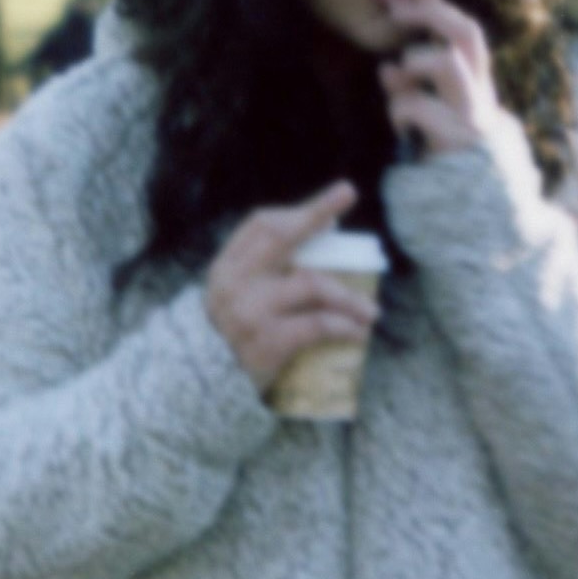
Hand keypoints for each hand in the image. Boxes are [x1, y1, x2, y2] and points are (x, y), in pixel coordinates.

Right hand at [202, 183, 380, 396]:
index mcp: (227, 267)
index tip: (331, 206)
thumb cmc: (231, 335)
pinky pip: (317, 325)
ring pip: (312, 284)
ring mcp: (250, 311)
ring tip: (372, 311)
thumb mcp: (232, 296)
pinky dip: (344, 326)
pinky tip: (358, 332)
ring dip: (349, 297)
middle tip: (346, 193)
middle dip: (316, 212)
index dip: (298, 212)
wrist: (205, 385)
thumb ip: (261, 271)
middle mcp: (235, 282)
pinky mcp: (266, 342)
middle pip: (282, 237)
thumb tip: (321, 239)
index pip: (261, 225)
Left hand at [375, 0, 503, 173]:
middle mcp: (482, 95)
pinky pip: (417, 106)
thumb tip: (387, 67)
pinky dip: (400, 111)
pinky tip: (404, 131)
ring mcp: (474, 114)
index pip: (464, 32)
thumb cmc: (447, 160)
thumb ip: (413, 95)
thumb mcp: (430, 117)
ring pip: (444, 62)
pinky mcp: (461, 138)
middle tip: (397, 11)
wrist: (476, 213)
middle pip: (467, 32)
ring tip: (401, 90)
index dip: (439, 4)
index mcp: (476, 86)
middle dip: (431, 13)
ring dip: (413, 67)